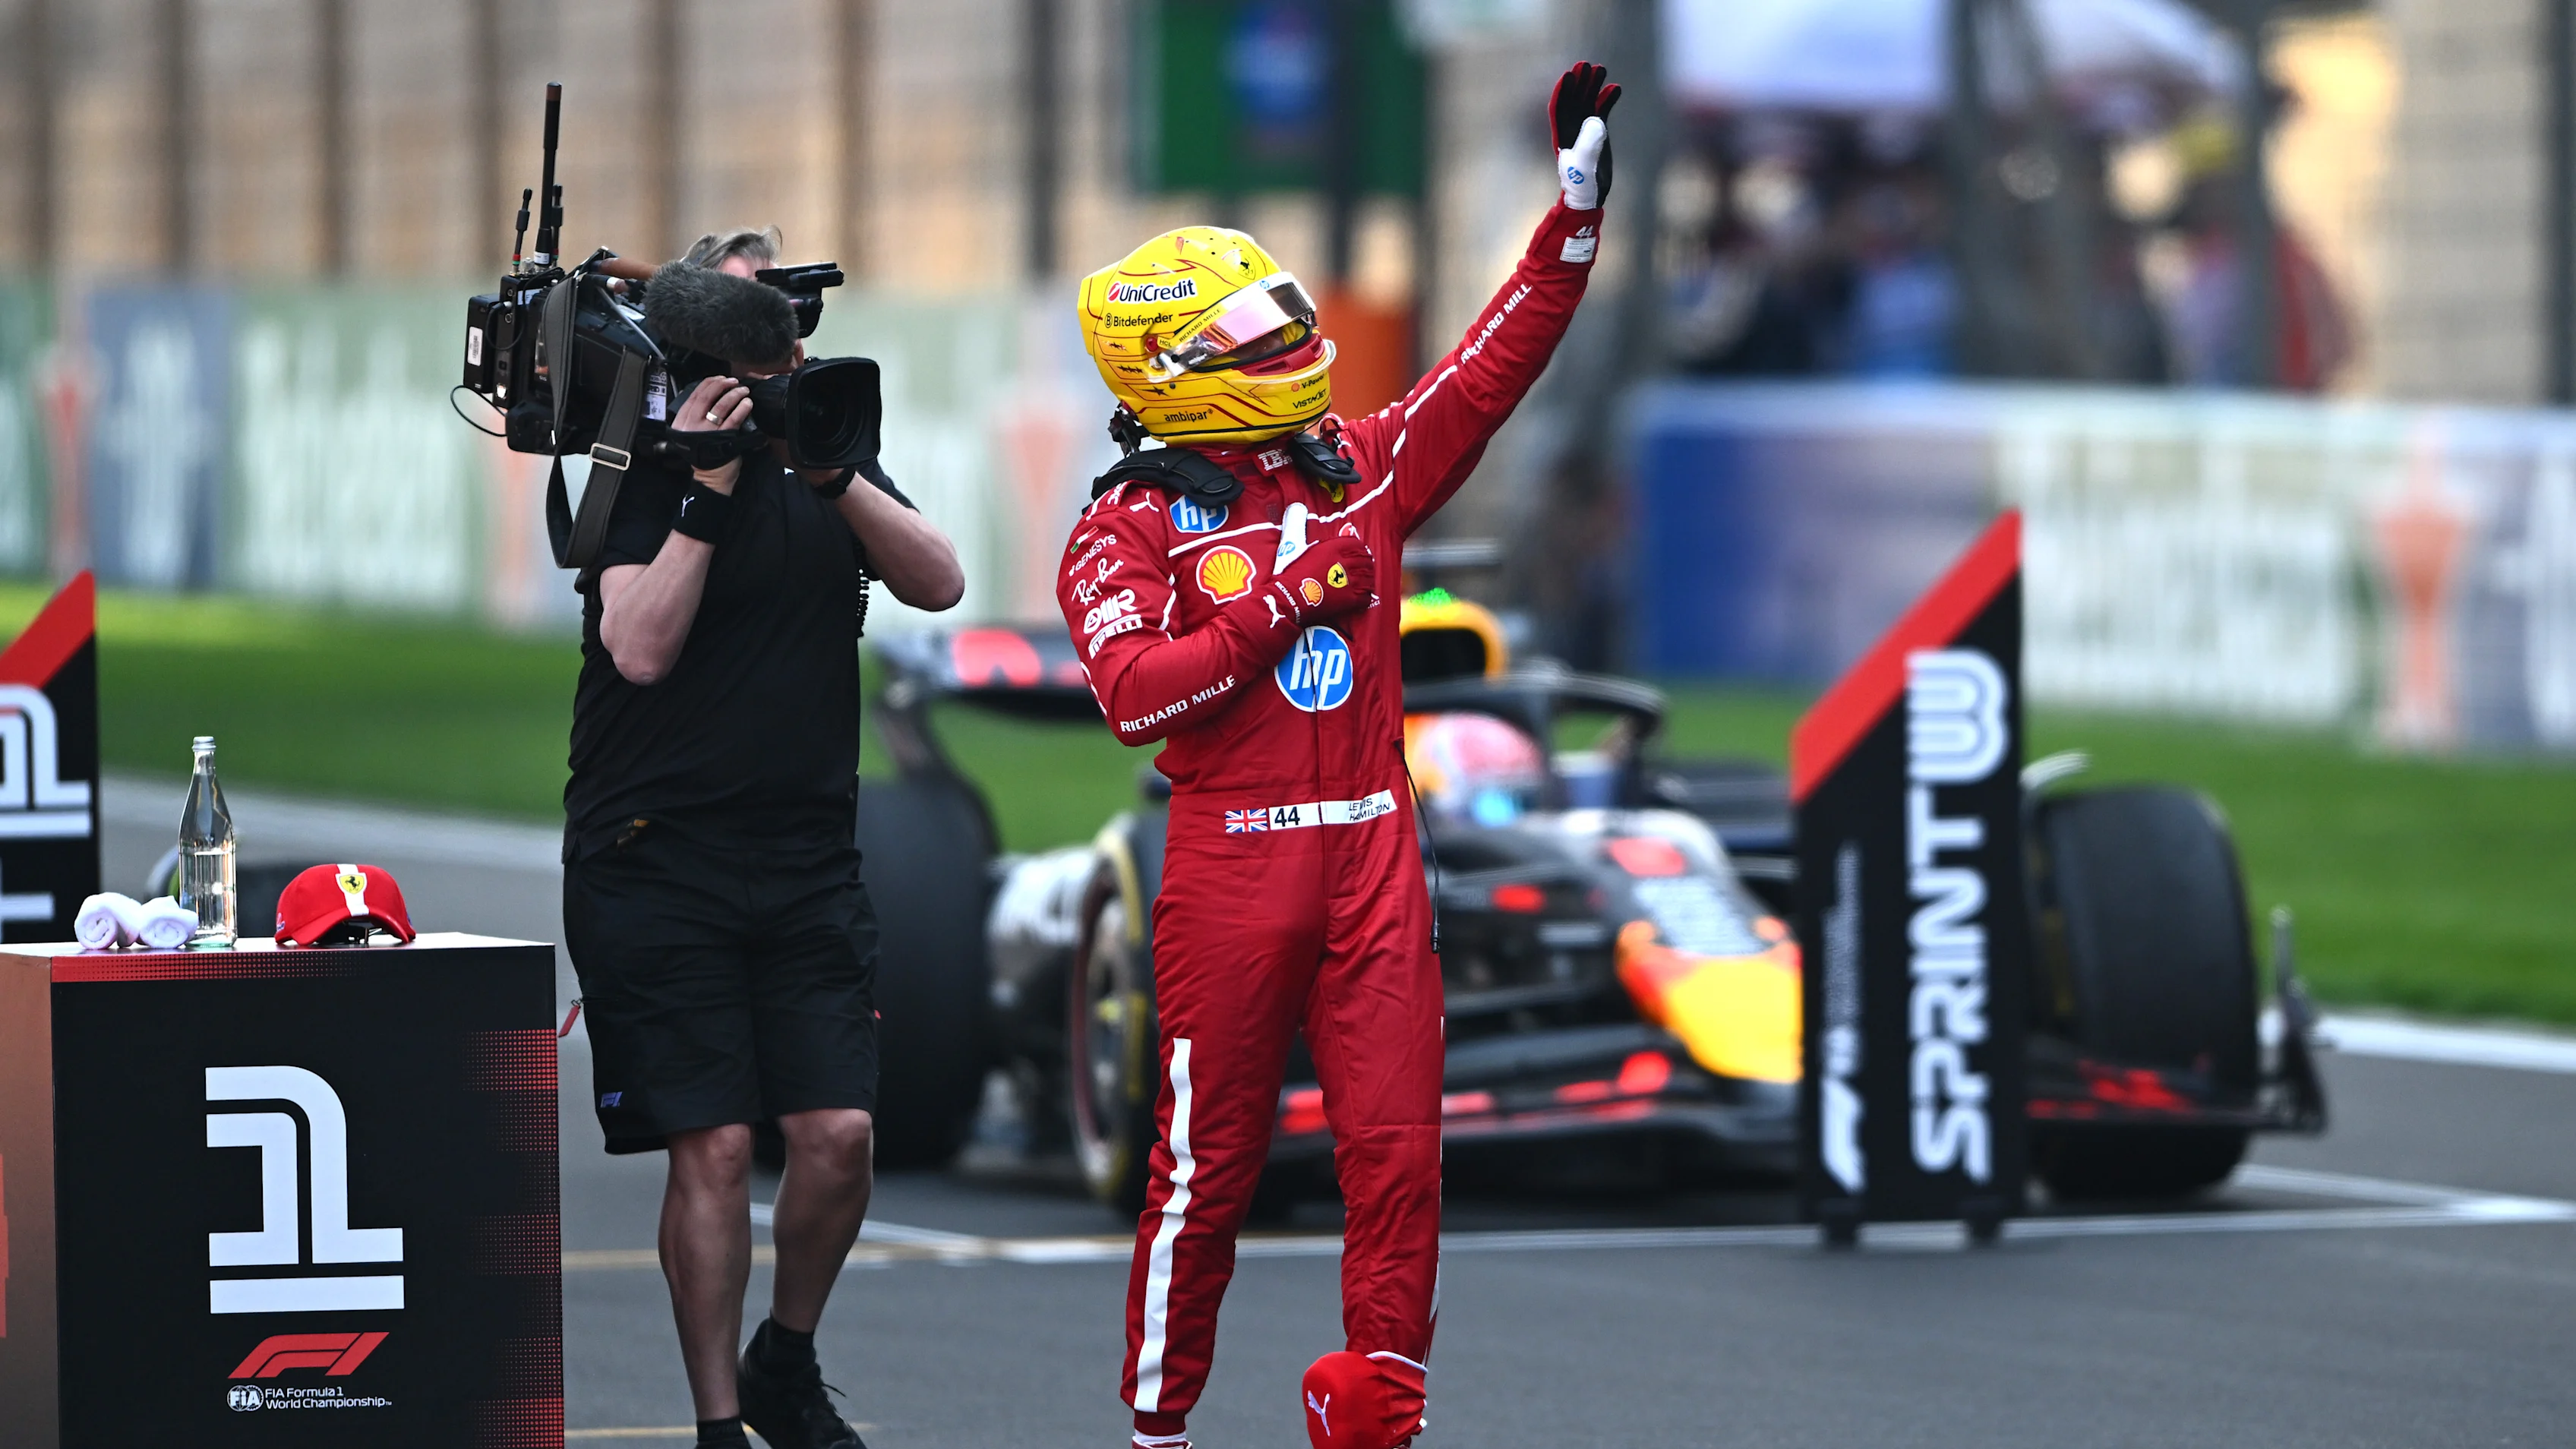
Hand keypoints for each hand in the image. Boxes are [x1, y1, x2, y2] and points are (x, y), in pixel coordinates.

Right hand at [673, 374, 751, 492]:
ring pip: (720, 406)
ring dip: (734, 394)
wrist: (711, 477)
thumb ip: (696, 416)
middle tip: (733, 381)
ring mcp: (706, 432)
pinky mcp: (722, 438)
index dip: (708, 383)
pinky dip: (741, 409)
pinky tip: (747, 403)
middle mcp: (691, 425)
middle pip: (706, 397)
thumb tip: (711, 393)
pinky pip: (733, 419)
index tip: (720, 379)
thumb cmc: (705, 453)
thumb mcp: (691, 433)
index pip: (693, 395)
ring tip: (743, 390)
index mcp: (681, 421)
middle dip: (721, 385)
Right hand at [1267, 534, 1375, 629]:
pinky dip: (1366, 596)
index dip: (1359, 549)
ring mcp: (1350, 581)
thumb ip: (1301, 525)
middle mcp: (1346, 562)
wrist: (1290, 597)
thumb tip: (1308, 511)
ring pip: (1369, 578)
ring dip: (1368, 579)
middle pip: (1365, 560)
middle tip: (1363, 567)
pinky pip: (1366, 597)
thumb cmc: (1292, 572)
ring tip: (1364, 581)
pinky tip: (1361, 596)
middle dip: (1366, 563)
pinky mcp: (1350, 600)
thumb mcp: (1295, 544)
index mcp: (1335, 547)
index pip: (1357, 544)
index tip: (1358, 553)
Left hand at [1549, 61, 1619, 209]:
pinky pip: (1601, 111)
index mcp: (1562, 134)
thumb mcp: (1584, 163)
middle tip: (1585, 64)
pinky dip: (1607, 99)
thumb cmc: (1582, 182)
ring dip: (1592, 86)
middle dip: (1578, 82)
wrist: (1591, 193)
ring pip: (1587, 102)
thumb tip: (1596, 119)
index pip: (1559, 108)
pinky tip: (1615, 87)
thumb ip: (1589, 142)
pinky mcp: (1597, 132)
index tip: (1568, 75)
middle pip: (1573, 99)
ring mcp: (1585, 129)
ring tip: (1601, 68)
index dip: (1562, 91)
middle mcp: (1571, 128)